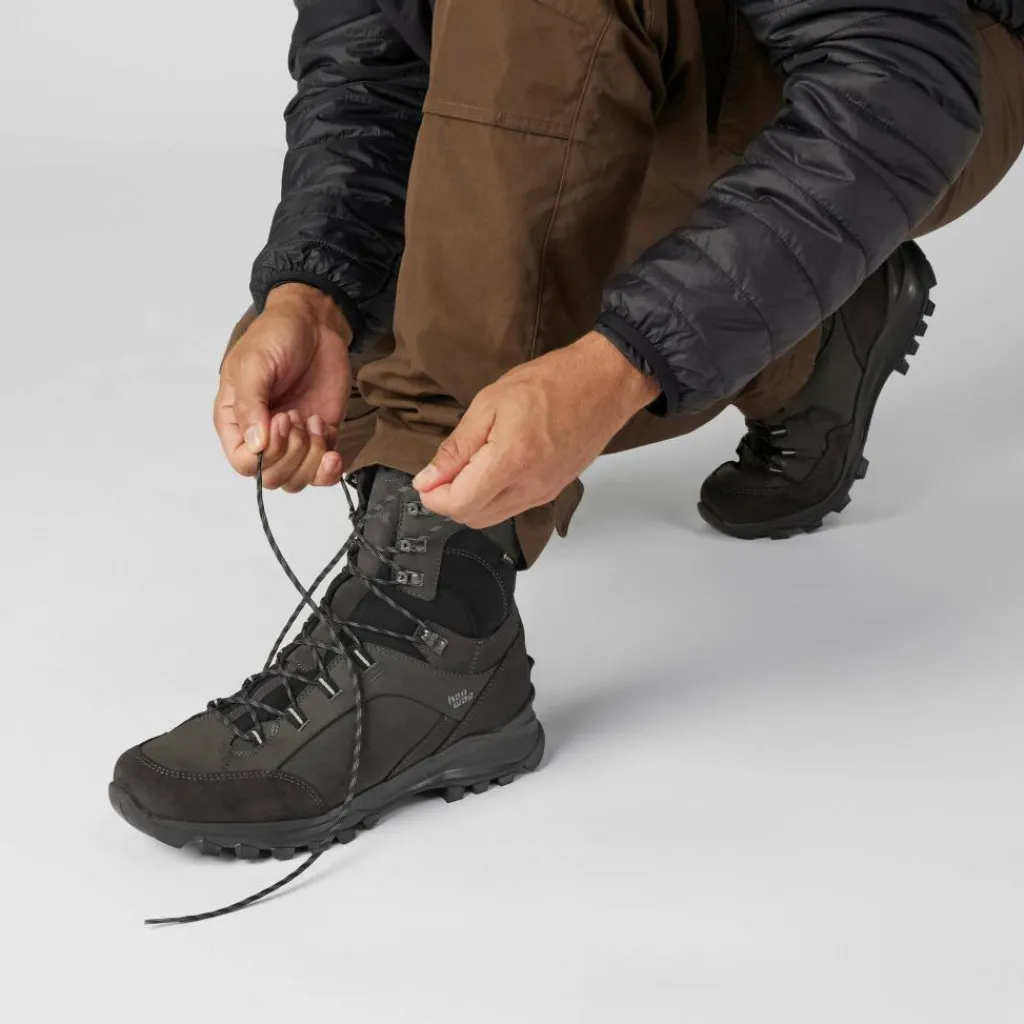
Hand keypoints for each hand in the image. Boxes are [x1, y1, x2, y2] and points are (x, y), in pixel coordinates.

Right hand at [214, 283, 351, 490]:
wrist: (316, 324)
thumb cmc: (276, 337)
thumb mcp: (254, 364)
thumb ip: (250, 405)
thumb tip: (255, 446)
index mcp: (235, 422)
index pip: (243, 464)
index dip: (266, 453)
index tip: (280, 419)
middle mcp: (262, 438)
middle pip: (273, 477)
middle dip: (291, 452)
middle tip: (298, 415)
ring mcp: (293, 441)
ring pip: (298, 480)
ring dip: (311, 457)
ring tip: (313, 421)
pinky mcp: (321, 439)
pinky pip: (323, 474)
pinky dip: (330, 469)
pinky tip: (331, 448)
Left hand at [413, 332, 659, 526]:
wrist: (603, 384)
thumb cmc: (551, 383)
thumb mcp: (490, 403)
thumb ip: (457, 447)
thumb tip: (429, 479)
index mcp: (509, 462)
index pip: (459, 505)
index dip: (434, 497)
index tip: (426, 479)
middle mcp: (529, 487)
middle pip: (473, 518)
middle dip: (450, 501)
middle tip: (444, 470)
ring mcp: (544, 493)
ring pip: (493, 517)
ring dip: (472, 501)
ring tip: (470, 465)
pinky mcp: (554, 491)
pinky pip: (514, 508)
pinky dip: (494, 497)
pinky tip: (493, 469)